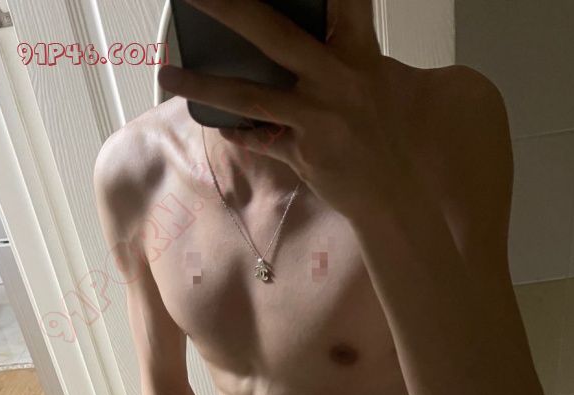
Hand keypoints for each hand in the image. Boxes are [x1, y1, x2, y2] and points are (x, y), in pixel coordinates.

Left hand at [158, 0, 397, 220]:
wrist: (400, 196)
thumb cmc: (405, 138)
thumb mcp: (405, 85)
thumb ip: (369, 56)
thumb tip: (350, 40)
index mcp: (361, 54)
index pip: (340, 0)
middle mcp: (335, 80)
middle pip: (273, 34)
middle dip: (229, 9)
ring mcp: (316, 119)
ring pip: (249, 96)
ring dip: (204, 84)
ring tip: (167, 75)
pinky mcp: (303, 153)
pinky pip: (259, 139)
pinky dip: (238, 132)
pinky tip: (217, 124)